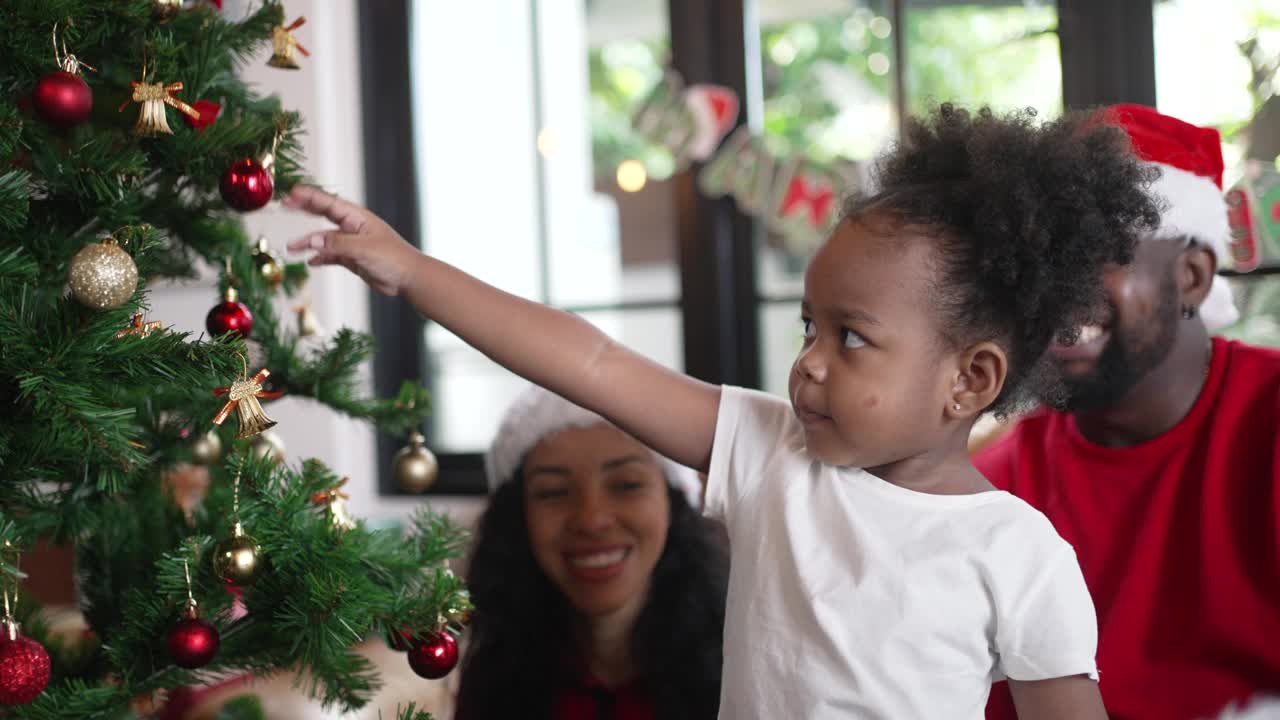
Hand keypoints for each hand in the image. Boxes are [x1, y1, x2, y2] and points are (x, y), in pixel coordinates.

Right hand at [283, 185, 420, 295]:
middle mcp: (353, 228)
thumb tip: (312, 240)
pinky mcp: (354, 259)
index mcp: (357, 218)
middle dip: (304, 210)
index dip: (309, 197)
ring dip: (309, 243)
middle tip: (285, 204)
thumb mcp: (363, 249)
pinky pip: (332, 256)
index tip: (292, 192)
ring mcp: (352, 244)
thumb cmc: (393, 258)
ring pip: (325, 240)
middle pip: (324, 215)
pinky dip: (321, 258)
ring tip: (291, 248)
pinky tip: (310, 262)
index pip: (329, 203)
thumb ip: (337, 244)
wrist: (409, 278)